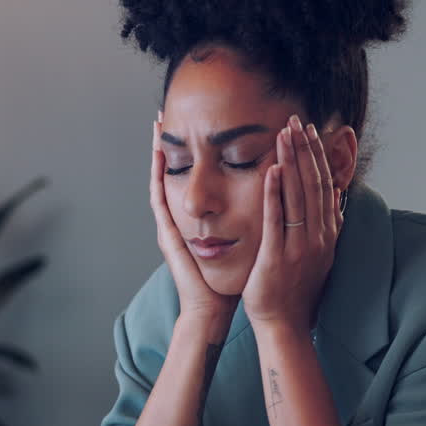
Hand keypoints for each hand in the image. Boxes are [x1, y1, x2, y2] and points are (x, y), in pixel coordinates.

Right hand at [149, 114, 238, 328]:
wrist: (213, 308)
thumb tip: (270, 196)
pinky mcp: (167, 237)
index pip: (193, 178)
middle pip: (172, 175)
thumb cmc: (231, 279)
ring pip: (161, 181)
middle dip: (168, 145)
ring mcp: (169, 226)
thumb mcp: (241, 240)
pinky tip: (159, 157)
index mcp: (197, 219)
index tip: (193, 126)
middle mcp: (180, 219)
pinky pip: (159, 201)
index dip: (191, 154)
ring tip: (156, 126)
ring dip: (157, 154)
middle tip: (163, 116)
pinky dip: (158, 178)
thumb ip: (247, 219)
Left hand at [243, 115, 343, 333]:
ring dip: (291, 162)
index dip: (318, 156)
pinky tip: (272, 169)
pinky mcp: (278, 257)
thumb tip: (335, 197)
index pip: (324, 185)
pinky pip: (277, 219)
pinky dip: (275, 193)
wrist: (284, 324)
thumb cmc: (295, 290)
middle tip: (296, 120)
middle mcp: (318, 237)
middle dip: (304, 150)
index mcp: (327, 234)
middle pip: (313, 184)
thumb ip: (326, 225)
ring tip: (285, 134)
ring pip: (298, 196)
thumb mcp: (318, 254)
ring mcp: (299, 247)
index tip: (310, 131)